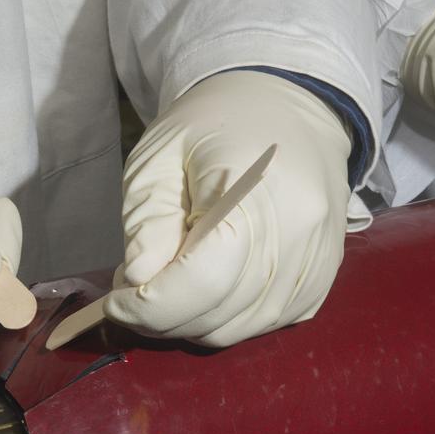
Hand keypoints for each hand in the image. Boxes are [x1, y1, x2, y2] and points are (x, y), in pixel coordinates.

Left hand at [104, 70, 350, 346]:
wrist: (288, 105)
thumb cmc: (214, 124)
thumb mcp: (160, 156)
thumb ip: (149, 220)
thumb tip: (138, 280)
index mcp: (256, 193)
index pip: (201, 281)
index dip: (148, 306)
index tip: (113, 300)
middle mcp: (298, 235)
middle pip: (218, 312)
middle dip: (161, 316)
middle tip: (131, 289)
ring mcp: (317, 263)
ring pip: (240, 328)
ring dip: (191, 321)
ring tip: (167, 282)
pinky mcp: (321, 279)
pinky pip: (266, 324)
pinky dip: (226, 318)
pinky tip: (206, 287)